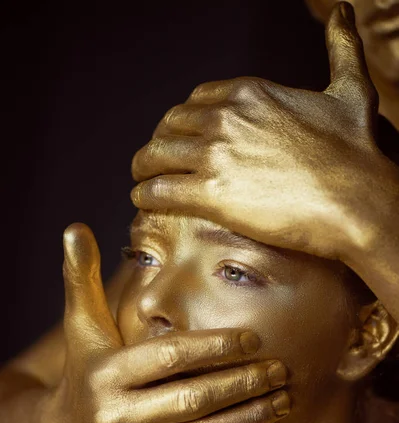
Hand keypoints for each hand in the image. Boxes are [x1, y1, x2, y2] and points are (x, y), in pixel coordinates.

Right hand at [53, 223, 289, 422]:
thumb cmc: (86, 373)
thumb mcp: (82, 327)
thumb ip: (82, 278)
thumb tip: (76, 228)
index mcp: (106, 374)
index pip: (170, 356)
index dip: (216, 346)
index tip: (254, 338)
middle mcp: (115, 417)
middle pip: (194, 398)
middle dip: (244, 382)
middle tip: (281, 368)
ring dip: (250, 417)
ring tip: (283, 399)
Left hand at [131, 2, 398, 262]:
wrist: (357, 198)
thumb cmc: (356, 150)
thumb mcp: (350, 89)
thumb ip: (341, 48)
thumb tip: (345, 12)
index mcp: (249, 92)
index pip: (197, 99)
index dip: (184, 120)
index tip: (181, 136)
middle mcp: (225, 117)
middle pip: (170, 125)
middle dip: (159, 142)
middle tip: (155, 160)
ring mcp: (215, 154)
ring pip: (156, 156)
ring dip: (143, 168)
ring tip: (141, 179)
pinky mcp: (211, 194)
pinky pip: (160, 191)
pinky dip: (145, 194)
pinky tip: (142, 199)